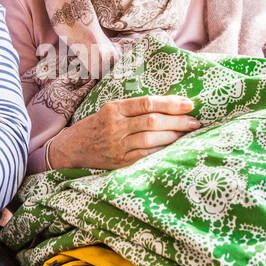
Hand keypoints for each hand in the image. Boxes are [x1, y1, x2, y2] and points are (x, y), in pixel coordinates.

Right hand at [48, 94, 200, 169]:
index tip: (189, 103)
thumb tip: (168, 106)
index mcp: (114, 108)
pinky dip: (162, 150)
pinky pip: (145, 155)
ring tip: (187, 133)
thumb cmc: (95, 127)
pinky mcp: (120, 162)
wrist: (71, 149)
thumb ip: (134, 108)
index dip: (170, 103)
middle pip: (152, 121)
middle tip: (195, 121)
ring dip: (173, 136)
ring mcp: (117, 145)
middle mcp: (115, 126)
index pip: (147, 103)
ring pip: (151, 139)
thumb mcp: (109, 110)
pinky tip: (174, 147)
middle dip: (177, 121)